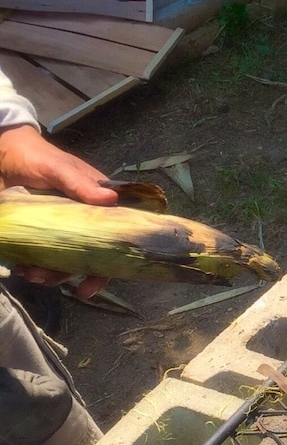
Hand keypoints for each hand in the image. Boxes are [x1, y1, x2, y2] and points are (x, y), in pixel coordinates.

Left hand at [0, 125, 117, 298]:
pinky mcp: (40, 234)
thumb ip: (81, 184)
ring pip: (67, 261)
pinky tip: (23, 269)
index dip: (115, 260)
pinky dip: (35, 268)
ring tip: (32, 275)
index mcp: (98, 205)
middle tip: (73, 289)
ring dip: (53, 275)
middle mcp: (85, 222)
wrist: (1, 154)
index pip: (117, 235)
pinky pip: (44, 257)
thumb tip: (110, 200)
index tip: (103, 278)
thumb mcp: (59, 168)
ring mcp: (62, 230)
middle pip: (93, 256)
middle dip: (82, 275)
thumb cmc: (38, 157)